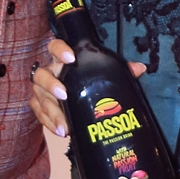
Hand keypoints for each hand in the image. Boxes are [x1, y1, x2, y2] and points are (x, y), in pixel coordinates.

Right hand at [31, 39, 145, 137]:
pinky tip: (62, 131)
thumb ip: (120, 70)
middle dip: (51, 84)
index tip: (70, 58)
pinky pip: (40, 115)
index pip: (54, 47)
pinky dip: (50, 124)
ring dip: (52, 112)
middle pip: (41, 75)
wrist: (72, 97)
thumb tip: (140, 68)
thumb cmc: (87, 80)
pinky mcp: (38, 106)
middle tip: (64, 94)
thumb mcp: (103, 74)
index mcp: (62, 60)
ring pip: (39, 98)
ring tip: (65, 126)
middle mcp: (48, 73)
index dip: (60, 50)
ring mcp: (41, 91)